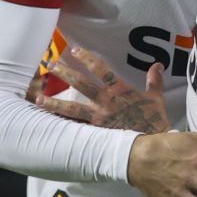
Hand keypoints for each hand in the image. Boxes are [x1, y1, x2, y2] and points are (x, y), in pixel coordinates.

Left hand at [35, 46, 169, 133]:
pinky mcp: (95, 135)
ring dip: (54, 103)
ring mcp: (98, 119)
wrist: (151, 147)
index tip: (75, 50)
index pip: (101, 69)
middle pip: (81, 84)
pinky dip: (61, 127)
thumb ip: (154, 81)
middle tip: (51, 65)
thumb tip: (158, 64)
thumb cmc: (155, 122)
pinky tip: (49, 125)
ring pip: (71, 108)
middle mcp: (105, 103)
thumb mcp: (156, 99)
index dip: (87, 58)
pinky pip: (74, 129)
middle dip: (65, 73)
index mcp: (120, 91)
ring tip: (38, 99)